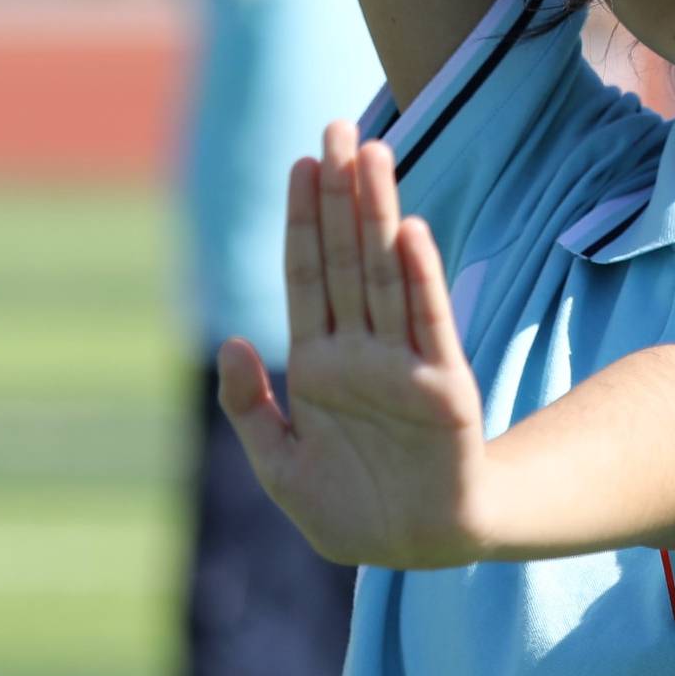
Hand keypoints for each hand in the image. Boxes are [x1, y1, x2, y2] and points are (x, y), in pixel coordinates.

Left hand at [219, 121, 492, 568]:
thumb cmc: (351, 509)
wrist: (419, 548)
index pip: (308, 277)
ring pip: (385, 275)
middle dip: (341, 194)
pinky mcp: (443, 388)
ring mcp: (404, 364)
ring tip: (372, 153)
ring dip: (378, 214)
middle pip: (347, 259)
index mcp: (320, 365)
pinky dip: (419, 278)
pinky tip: (408, 233)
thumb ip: (250, 408)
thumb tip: (231, 342)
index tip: (301, 162)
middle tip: (338, 127)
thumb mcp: (279, 467)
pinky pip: (428, 324)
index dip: (303, 221)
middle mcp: (362, 352)